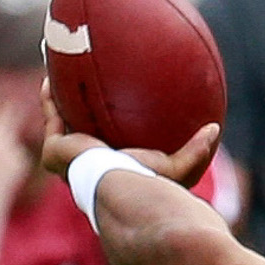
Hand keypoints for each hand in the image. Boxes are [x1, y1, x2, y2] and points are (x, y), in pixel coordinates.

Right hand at [37, 78, 219, 188]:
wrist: (120, 189)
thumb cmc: (150, 184)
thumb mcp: (178, 168)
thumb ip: (196, 151)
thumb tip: (215, 129)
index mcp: (114, 172)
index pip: (113, 152)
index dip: (112, 134)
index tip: (117, 113)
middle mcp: (87, 168)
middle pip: (84, 135)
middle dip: (82, 117)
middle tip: (88, 93)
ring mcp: (68, 160)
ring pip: (63, 123)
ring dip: (62, 101)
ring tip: (63, 75)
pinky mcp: (54, 150)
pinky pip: (52, 115)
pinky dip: (50, 96)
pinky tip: (52, 74)